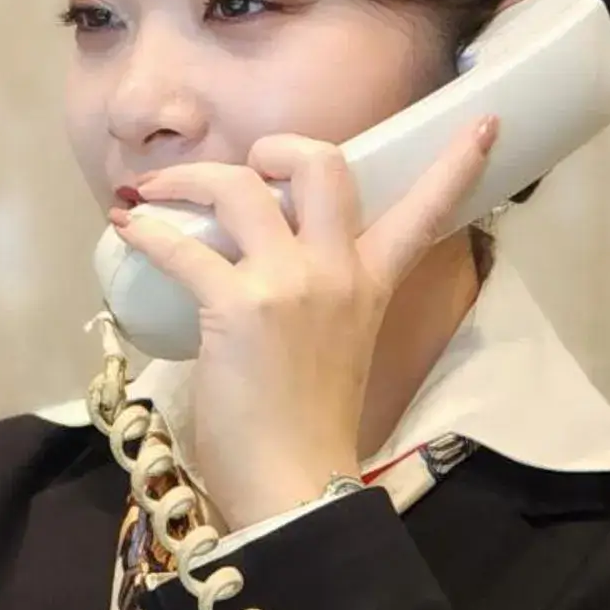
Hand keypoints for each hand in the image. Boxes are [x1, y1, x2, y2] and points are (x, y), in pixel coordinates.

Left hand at [109, 115, 499, 530]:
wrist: (297, 491)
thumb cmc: (305, 429)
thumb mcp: (332, 349)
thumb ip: (312, 300)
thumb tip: (253, 267)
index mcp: (370, 287)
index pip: (424, 214)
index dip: (455, 165)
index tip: (483, 119)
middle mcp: (338, 274)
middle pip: (323, 165)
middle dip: (279, 146)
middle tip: (247, 164)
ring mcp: (291, 287)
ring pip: (243, 187)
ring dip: (188, 179)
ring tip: (152, 192)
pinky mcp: (240, 308)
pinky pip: (183, 246)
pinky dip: (147, 231)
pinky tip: (126, 228)